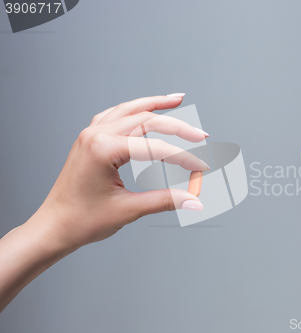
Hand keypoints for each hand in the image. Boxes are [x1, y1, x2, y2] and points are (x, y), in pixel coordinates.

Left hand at [29, 93, 209, 250]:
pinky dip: (134, 110)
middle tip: (200, 134)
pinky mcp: (90, 139)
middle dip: (177, 126)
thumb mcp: (128, 210)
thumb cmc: (81, 220)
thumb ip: (165, 201)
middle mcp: (96, 135)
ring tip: (176, 99)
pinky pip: (116, 115)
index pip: (156, 148)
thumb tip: (194, 200)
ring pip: (130, 110)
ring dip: (155, 104)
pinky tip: (145, 109)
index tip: (202, 168)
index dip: (184, 158)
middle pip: (146, 120)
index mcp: (103, 149)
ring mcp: (90, 134)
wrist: (53, 227)